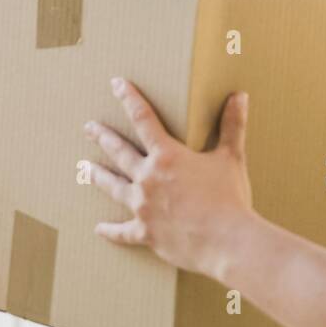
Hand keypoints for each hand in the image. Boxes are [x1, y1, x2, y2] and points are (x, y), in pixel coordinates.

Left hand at [85, 78, 255, 280]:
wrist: (227, 242)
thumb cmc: (230, 198)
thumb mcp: (231, 158)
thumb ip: (232, 125)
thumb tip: (239, 96)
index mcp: (167, 156)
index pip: (143, 118)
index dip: (129, 98)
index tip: (116, 84)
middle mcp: (148, 178)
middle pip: (119, 152)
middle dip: (103, 137)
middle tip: (88, 128)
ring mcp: (143, 207)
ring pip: (114, 186)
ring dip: (99, 175)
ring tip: (85, 168)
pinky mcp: (146, 233)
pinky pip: (122, 232)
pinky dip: (110, 231)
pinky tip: (99, 228)